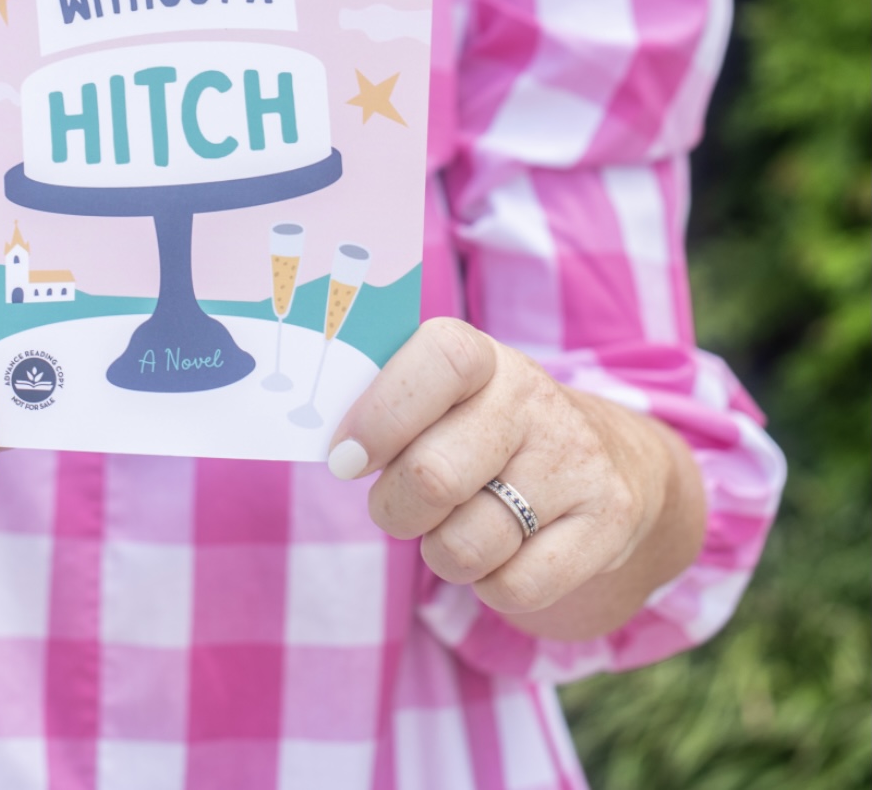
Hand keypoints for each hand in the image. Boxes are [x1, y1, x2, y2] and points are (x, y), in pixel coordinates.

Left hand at [327, 318, 704, 636]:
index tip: (345, 457)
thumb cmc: (489, 434)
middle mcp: (535, 400)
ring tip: (459, 527)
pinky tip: (505, 553)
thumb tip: (330, 445)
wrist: (615, 464)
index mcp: (484, 359)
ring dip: (443, 553)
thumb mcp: (448, 403)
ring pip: (468, 543)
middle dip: (395, 509)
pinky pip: (515, 586)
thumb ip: (386, 408)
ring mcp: (576, 461)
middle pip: (433, 475)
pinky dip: (493, 587)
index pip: (440, 358)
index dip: (382, 412)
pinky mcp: (608, 521)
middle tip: (401, 506)